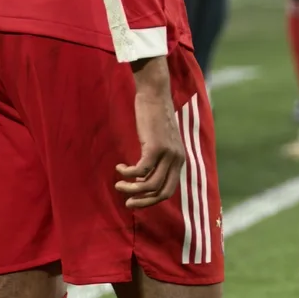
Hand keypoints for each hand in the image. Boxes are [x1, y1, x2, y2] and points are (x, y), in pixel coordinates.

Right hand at [116, 56, 186, 209]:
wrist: (155, 94)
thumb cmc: (154, 116)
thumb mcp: (160, 140)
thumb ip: (158, 157)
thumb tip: (145, 176)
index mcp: (179, 160)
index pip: (169, 190)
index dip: (152, 200)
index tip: (136, 200)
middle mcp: (177, 159)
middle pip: (162, 193)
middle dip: (143, 202)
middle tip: (127, 203)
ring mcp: (167, 154)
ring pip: (150, 185)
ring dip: (132, 189)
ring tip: (119, 184)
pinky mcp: (155, 147)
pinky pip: (140, 171)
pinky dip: (128, 173)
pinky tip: (120, 167)